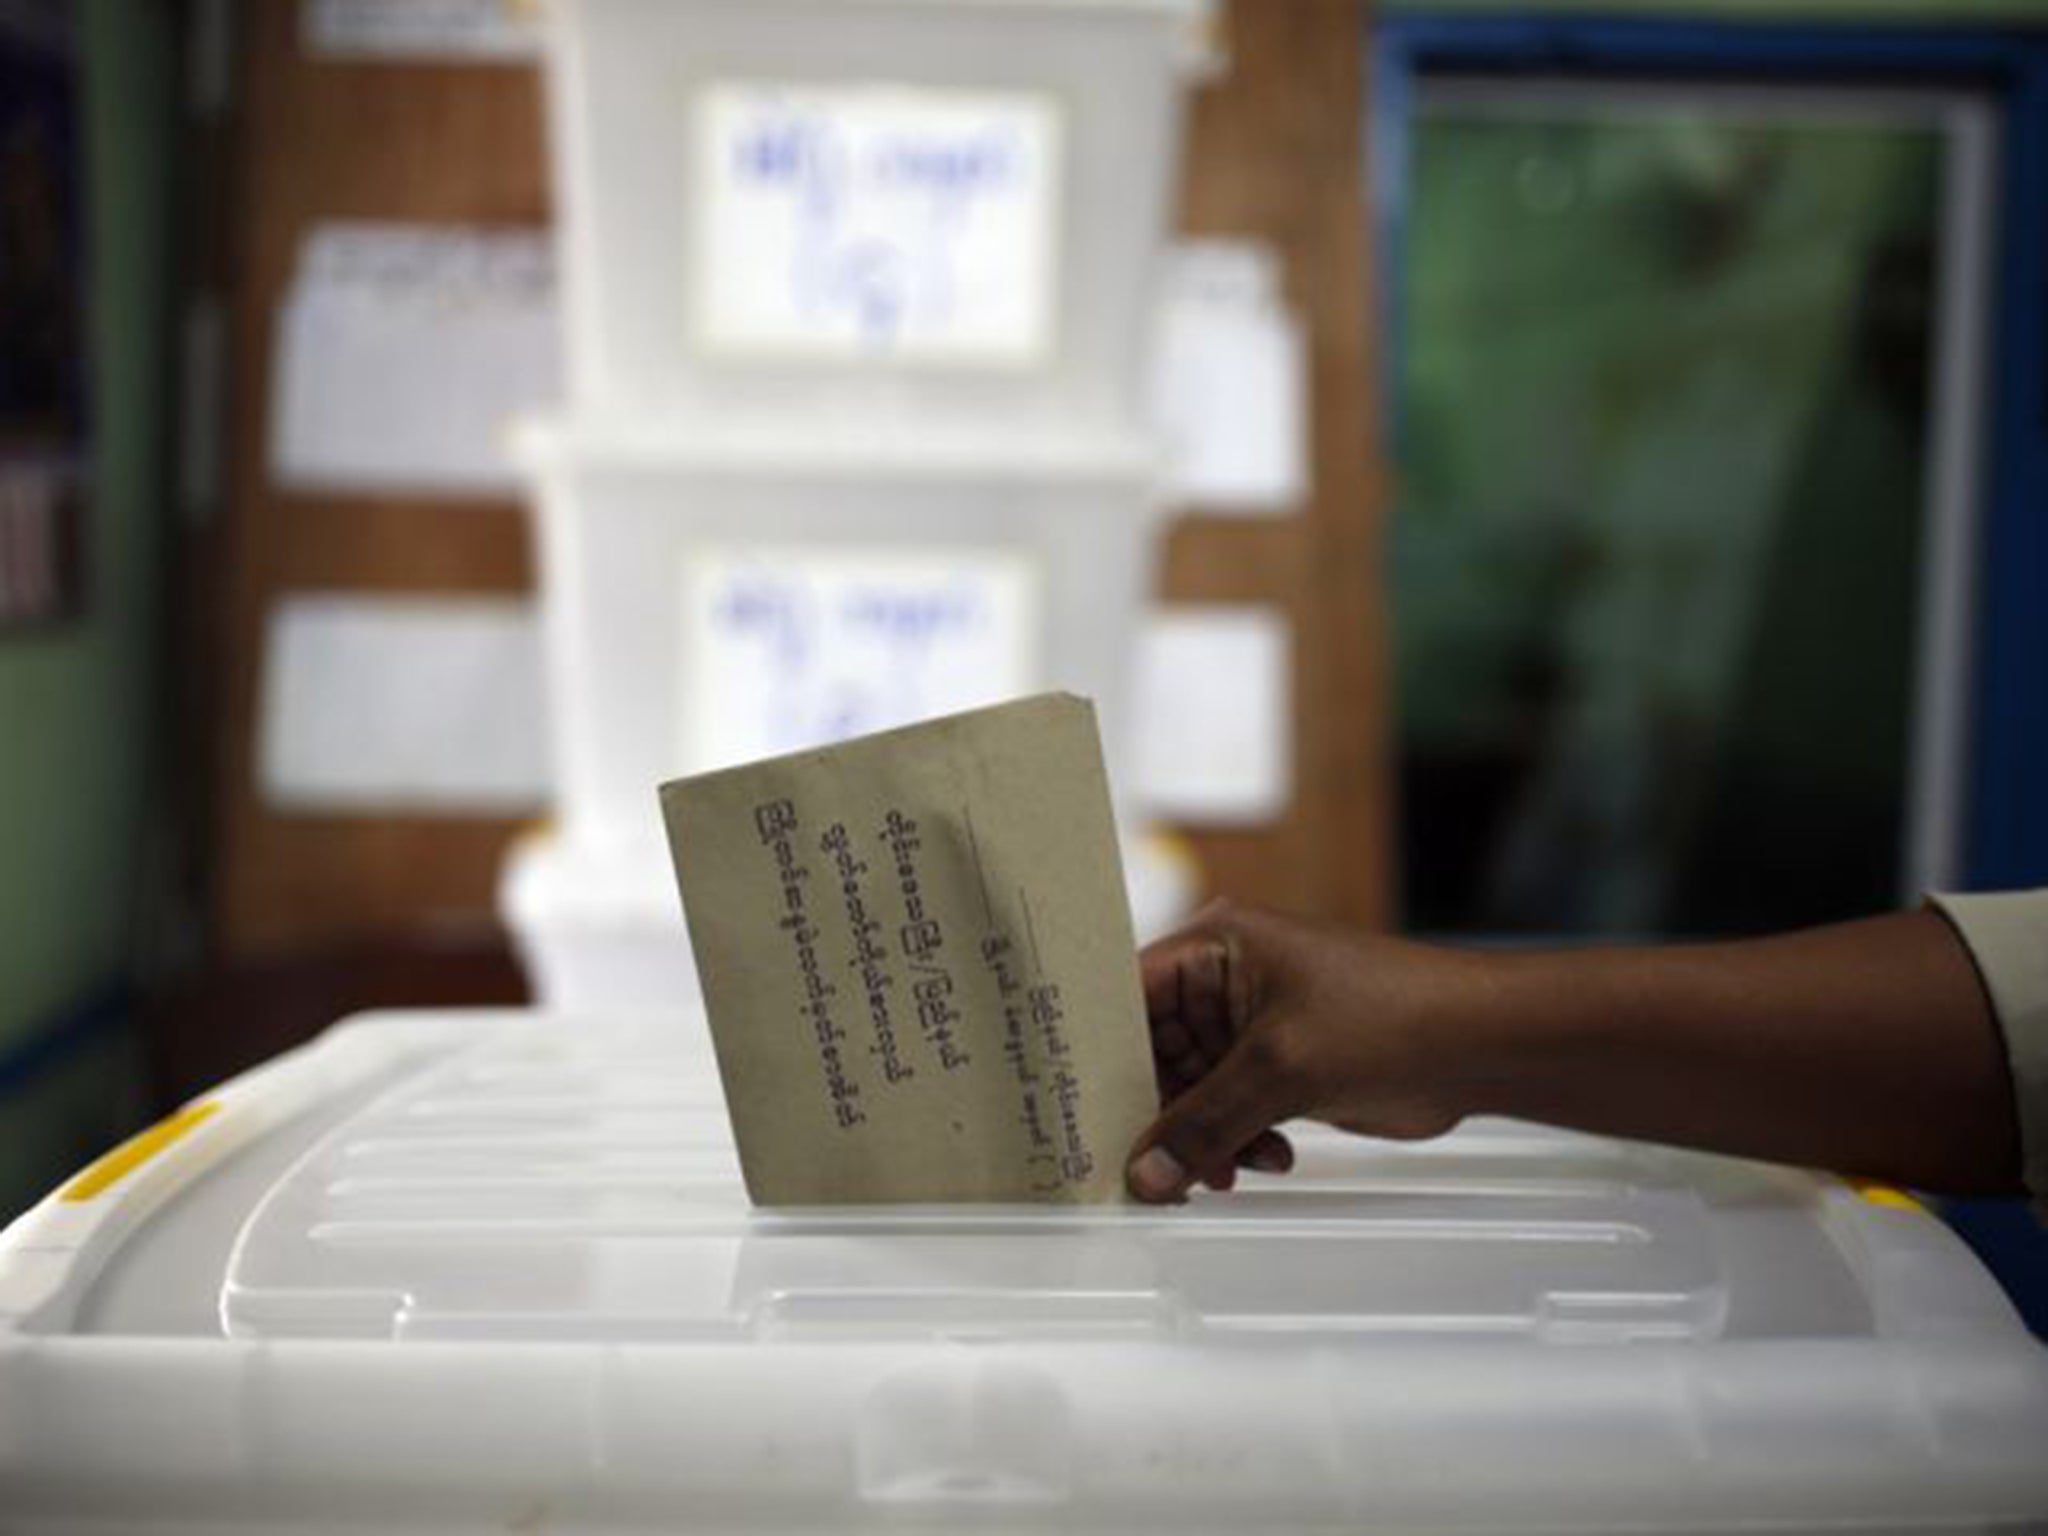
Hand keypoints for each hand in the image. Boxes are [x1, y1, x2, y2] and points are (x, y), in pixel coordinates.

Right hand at [1125, 900, 1483, 1201]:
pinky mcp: (1280, 1067)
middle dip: (1160, 1113)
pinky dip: (1238, 1141)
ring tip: (1229, 1169)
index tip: (1076, 1107)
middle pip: (1153, 1053)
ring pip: (1190, 1092)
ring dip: (1204, 1137)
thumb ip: (1205, 1123)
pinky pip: (1229, 1111)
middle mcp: (1226, 981)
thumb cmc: (1394, 1015)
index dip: (1098, 1052)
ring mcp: (1253, 1026)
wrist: (1481, 1046)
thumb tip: (1145, 1173)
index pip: (1127, 995)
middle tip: (1154, 1168)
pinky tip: (1270, 1158)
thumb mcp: (1282, 1068)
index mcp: (1216, 946)